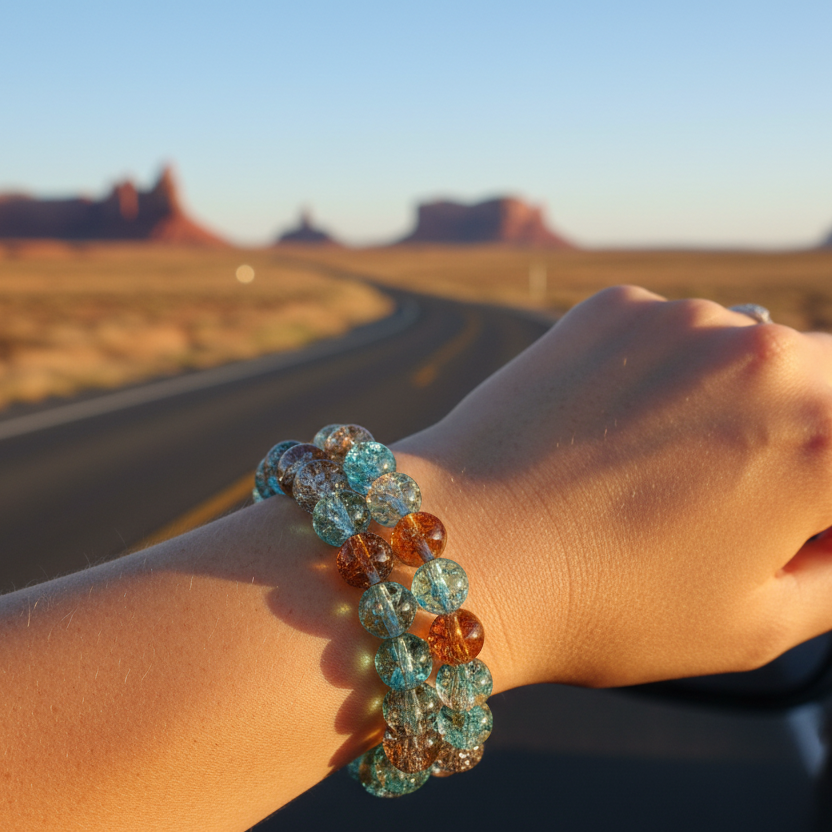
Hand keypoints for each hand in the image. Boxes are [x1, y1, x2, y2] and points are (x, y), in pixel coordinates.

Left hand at [396, 286, 831, 689]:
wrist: (462, 548)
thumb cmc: (604, 605)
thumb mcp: (756, 624)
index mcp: (825, 440)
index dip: (824, 505)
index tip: (792, 525)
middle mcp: (766, 354)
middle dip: (811, 442)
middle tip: (743, 500)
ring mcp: (684, 320)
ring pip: (760, 354)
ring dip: (745, 401)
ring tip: (665, 471)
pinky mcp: (617, 308)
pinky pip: (682, 336)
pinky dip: (676, 376)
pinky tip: (618, 432)